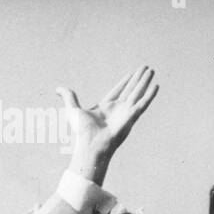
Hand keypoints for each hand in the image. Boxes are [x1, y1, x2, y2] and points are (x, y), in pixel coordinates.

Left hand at [58, 66, 157, 185]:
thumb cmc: (81, 132)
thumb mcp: (73, 110)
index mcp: (105, 108)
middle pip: (130, 90)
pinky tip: (156, 86)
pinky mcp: (132, 117)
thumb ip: (68, 97)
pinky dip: (150, 95)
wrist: (90, 145)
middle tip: (146, 68)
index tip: (132, 73)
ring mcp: (125, 113)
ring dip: (145, 82)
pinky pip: (143, 104)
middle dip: (138, 79)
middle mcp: (117, 110)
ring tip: (151, 70)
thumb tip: (57, 88)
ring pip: (138, 93)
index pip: (118, 91)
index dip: (125, 82)